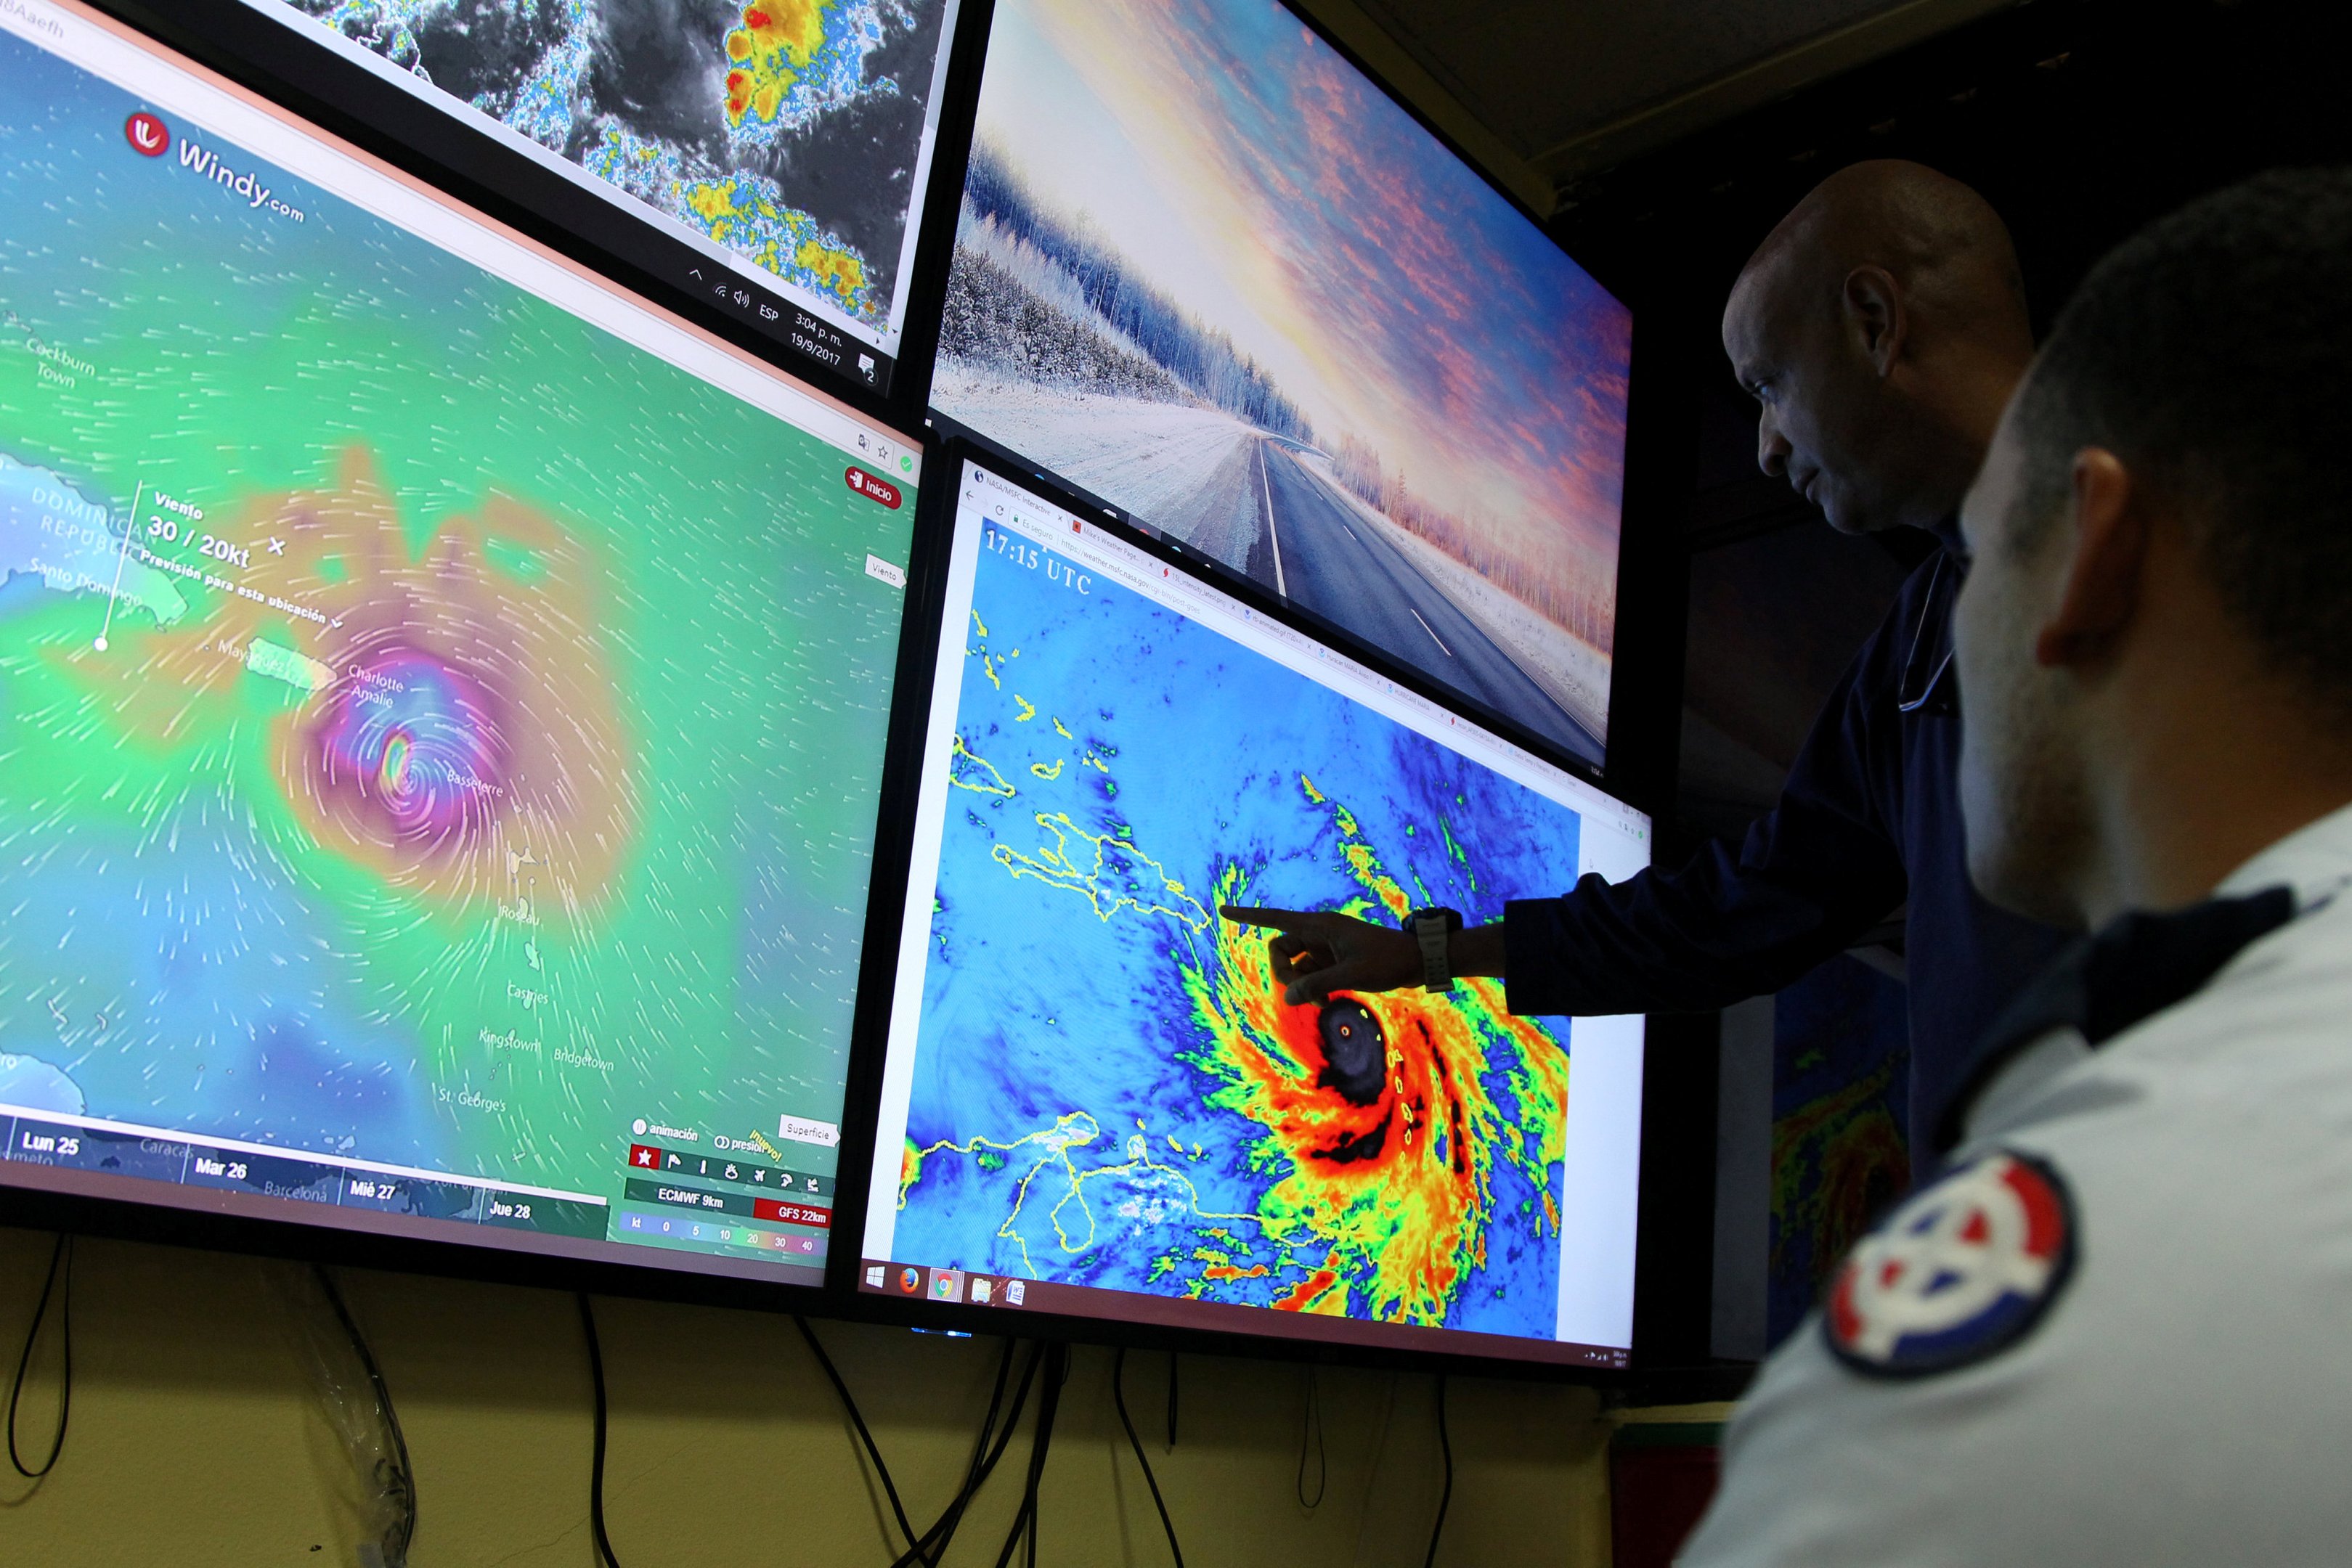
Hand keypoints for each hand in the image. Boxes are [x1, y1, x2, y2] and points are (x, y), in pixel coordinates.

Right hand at [1221, 905, 1421, 1005]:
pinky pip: (1310, 974)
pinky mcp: (1334, 960)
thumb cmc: (1387, 962)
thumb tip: (1287, 998)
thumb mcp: (1351, 974)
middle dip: (1283, 973)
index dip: (1247, 916)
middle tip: (1300, 994)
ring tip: (1322, 1002)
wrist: (1416, 962)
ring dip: (1301, 985)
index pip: (1275, 918)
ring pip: (1296, 966)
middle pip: (1281, 949)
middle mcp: (1319, 933)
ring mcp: (1326, 947)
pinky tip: (1327, 1001)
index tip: (1222, 911)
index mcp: (1320, 925)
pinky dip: (1313, 988)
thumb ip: (1316, 985)